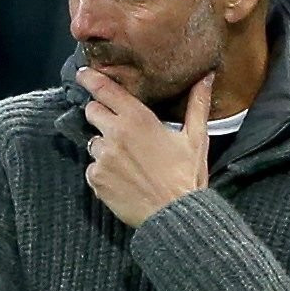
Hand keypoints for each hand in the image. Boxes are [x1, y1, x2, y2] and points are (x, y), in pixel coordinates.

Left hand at [78, 67, 211, 226]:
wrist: (173, 216)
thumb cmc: (186, 176)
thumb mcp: (196, 137)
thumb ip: (197, 103)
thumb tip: (205, 76)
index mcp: (137, 118)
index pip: (105, 90)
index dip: (91, 79)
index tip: (84, 74)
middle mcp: (115, 134)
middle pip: (91, 111)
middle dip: (100, 114)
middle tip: (118, 126)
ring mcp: (103, 158)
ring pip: (92, 142)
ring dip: (105, 147)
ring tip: (128, 160)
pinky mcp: (96, 179)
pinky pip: (93, 168)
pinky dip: (103, 171)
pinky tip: (123, 178)